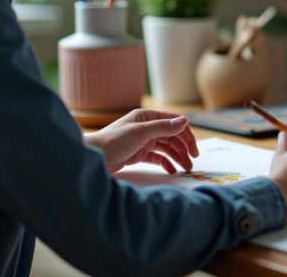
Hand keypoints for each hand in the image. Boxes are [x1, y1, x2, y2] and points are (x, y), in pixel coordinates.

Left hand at [85, 109, 199, 173]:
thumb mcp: (140, 132)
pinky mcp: (138, 154)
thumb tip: (184, 120)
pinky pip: (157, 157)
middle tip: (192, 162)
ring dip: (177, 157)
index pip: (173, 123)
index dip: (186, 135)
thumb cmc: (112, 142)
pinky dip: (166, 163)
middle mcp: (146, 127)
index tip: (194, 149)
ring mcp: (142, 141)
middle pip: (171, 136)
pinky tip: (171, 170)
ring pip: (166, 148)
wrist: (92, 158)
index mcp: (146, 116)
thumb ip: (163, 127)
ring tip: (185, 169)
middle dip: (183, 148)